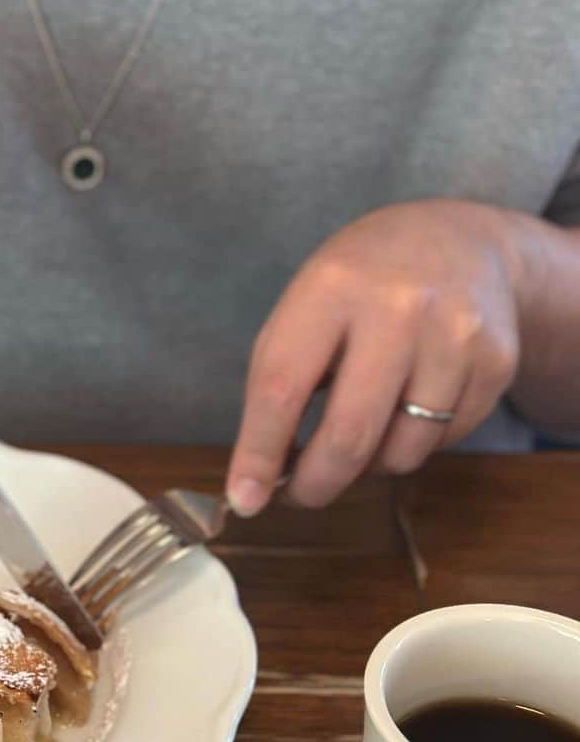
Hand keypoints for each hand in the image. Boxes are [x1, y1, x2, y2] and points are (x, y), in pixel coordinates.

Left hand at [226, 200, 524, 512]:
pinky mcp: (495, 362)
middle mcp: (398, 308)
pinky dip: (414, 443)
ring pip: (401, 451)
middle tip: (300, 495)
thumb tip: (259, 476)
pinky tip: (407, 408)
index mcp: (331, 288)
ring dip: (369, 465)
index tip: (245, 499)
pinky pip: (443, 441)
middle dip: (316, 484)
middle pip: (349, 435)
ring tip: (360, 433)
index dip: (259, 454)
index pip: (282, 388)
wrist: (462, 242)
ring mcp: (454, 335)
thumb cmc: (362, 286)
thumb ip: (278, 382)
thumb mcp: (306, 306)